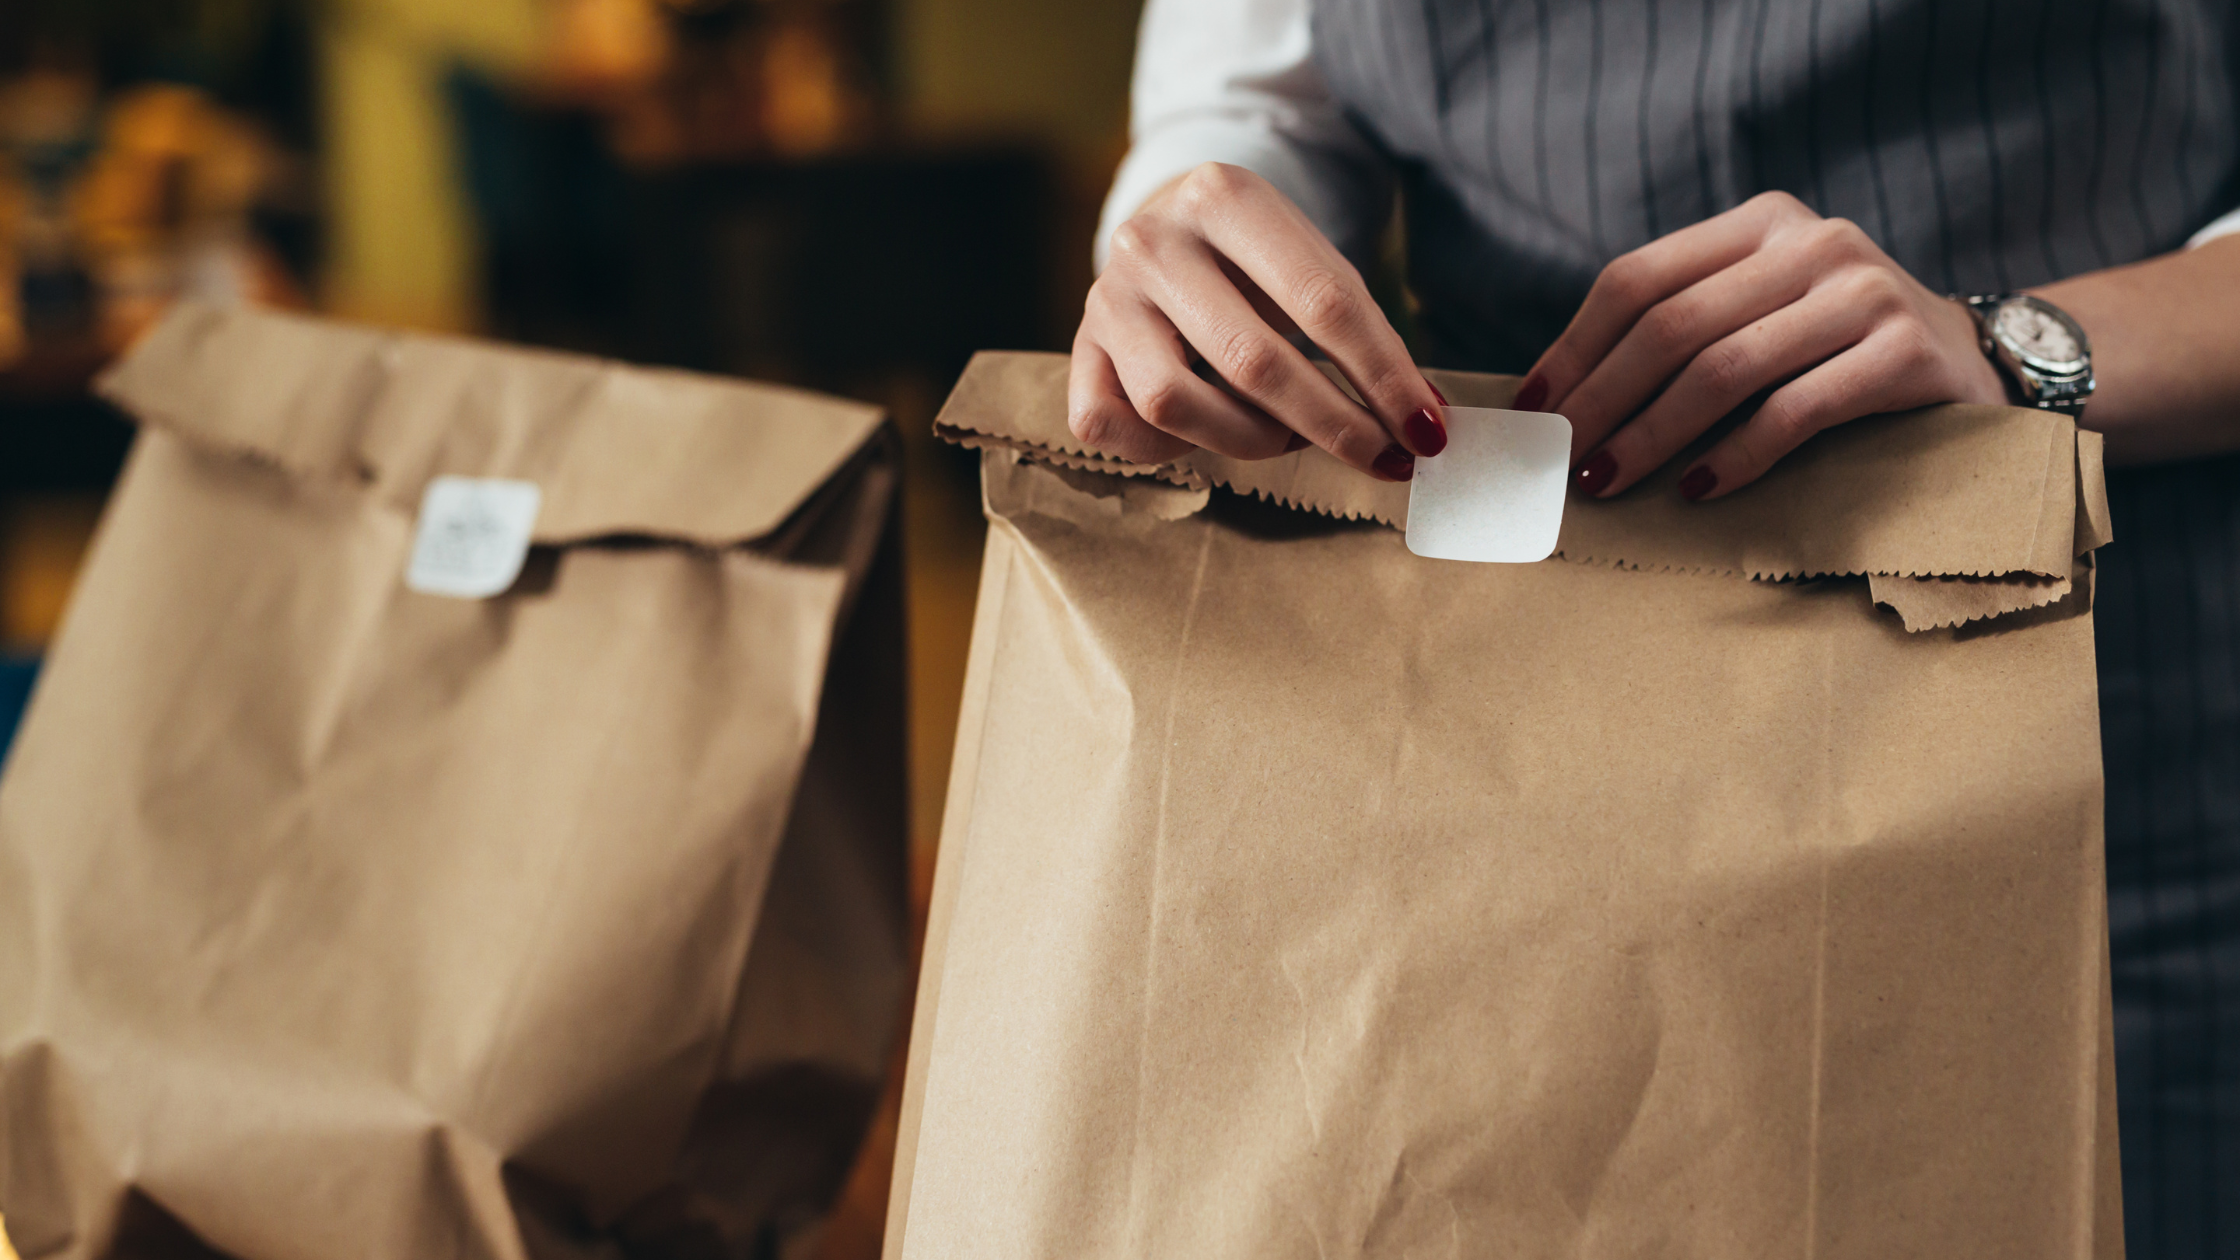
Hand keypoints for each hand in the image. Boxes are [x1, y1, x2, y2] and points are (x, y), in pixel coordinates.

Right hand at [1071, 163, 1446, 481]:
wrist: (1167, 231)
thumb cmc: (1257, 262)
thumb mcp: (1309, 262)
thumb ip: (1357, 328)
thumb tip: (1419, 414)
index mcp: (1224, 196)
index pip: (1322, 300)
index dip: (1383, 375)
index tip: (1426, 428)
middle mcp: (1153, 240)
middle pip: (1255, 360)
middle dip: (1334, 424)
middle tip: (1384, 456)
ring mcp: (1107, 297)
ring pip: (1177, 403)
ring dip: (1252, 440)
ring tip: (1289, 436)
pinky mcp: (1078, 350)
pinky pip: (1113, 425)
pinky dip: (1164, 449)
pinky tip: (1204, 435)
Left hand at [1524, 191, 2007, 500]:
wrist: (1972, 363)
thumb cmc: (1835, 350)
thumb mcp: (1762, 310)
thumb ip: (1685, 327)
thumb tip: (1560, 397)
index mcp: (1761, 223)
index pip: (1639, 278)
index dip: (1577, 346)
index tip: (1534, 406)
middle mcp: (1812, 243)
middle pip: (1672, 325)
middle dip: (1604, 400)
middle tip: (1564, 460)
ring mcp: (1863, 292)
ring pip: (1725, 368)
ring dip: (1653, 435)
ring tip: (1609, 481)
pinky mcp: (1903, 353)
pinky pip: (1794, 411)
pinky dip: (1734, 457)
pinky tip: (1695, 491)